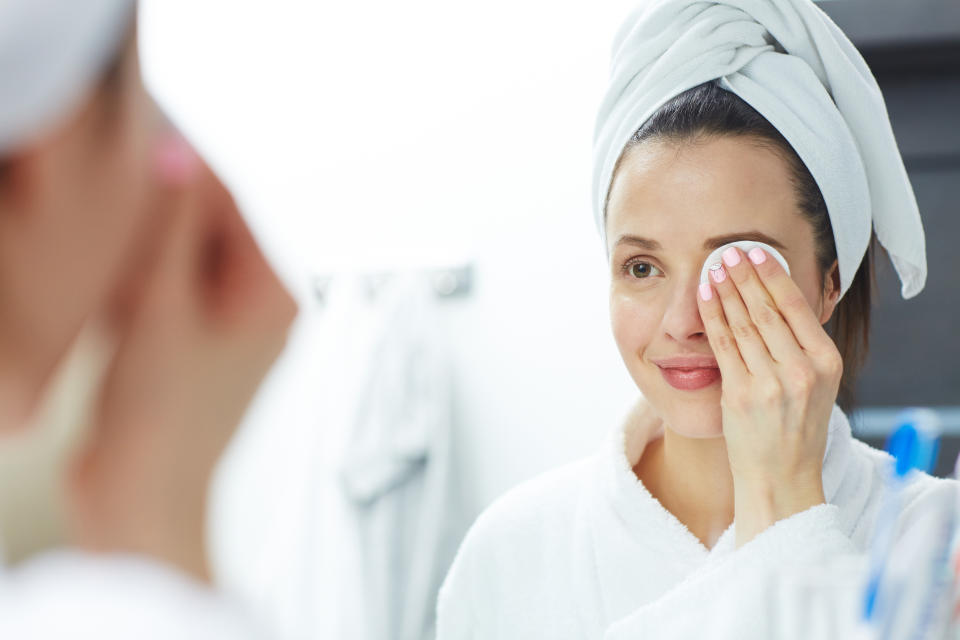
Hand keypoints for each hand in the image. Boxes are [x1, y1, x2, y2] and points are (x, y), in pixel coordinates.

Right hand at [66, 139, 297, 580]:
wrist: (140, 495)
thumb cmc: (160, 414)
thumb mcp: (160, 306)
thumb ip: (170, 229)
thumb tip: (179, 158)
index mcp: (273, 294)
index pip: (232, 205)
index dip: (184, 170)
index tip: (142, 140)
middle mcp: (263, 307)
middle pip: (209, 229)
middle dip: (161, 212)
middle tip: (116, 194)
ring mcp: (232, 327)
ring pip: (185, 258)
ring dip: (147, 247)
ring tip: (114, 250)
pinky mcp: (199, 344)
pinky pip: (172, 290)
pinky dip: (143, 280)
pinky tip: (114, 289)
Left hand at [696, 246, 842, 546]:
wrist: (782, 479)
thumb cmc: (795, 429)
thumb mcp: (815, 385)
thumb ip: (801, 346)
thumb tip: (776, 297)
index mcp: (826, 364)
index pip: (796, 308)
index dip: (773, 276)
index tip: (758, 252)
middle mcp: (802, 371)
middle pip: (767, 310)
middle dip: (746, 276)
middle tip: (730, 250)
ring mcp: (771, 383)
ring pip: (743, 323)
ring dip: (726, 290)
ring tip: (714, 267)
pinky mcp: (742, 394)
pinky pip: (723, 344)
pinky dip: (712, 315)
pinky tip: (704, 295)